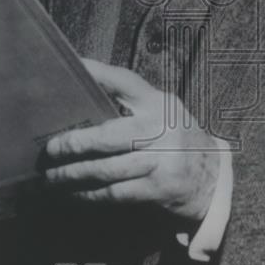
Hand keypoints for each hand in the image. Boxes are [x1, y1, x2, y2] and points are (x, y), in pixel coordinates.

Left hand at [44, 59, 220, 223]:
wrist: (214, 177)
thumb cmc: (175, 139)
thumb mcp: (163, 113)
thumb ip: (132, 105)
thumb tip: (81, 98)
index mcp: (159, 103)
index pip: (125, 82)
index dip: (97, 74)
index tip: (72, 69)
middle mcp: (162, 128)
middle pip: (110, 135)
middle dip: (75, 144)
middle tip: (50, 149)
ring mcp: (163, 160)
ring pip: (108, 169)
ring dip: (74, 175)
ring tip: (51, 178)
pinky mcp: (160, 189)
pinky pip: (116, 193)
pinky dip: (89, 195)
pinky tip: (73, 194)